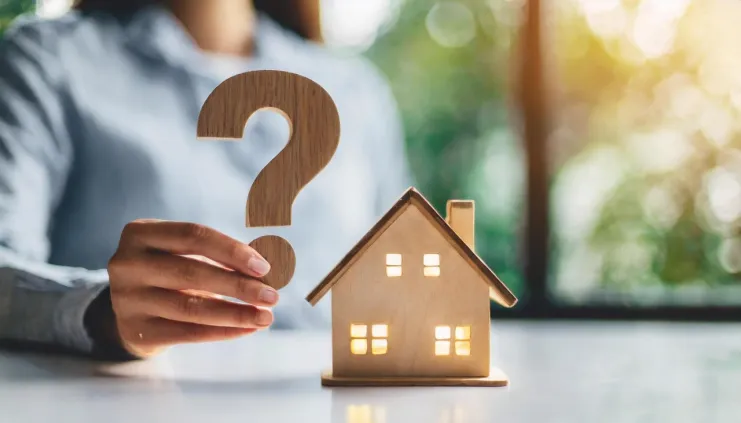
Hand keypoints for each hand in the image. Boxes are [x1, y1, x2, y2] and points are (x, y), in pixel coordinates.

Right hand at [106, 219, 278, 357]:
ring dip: (235, 313)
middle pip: (193, 272)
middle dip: (239, 285)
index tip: (263, 267)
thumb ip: (216, 256)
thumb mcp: (180, 254)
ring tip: (264, 317)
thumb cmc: (166, 274)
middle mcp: (127, 264)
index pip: (193, 235)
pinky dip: (222, 332)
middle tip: (271, 295)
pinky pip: (187, 333)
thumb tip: (265, 270)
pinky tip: (246, 329)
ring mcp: (127, 299)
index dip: (231, 250)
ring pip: (191, 307)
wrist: (128, 311)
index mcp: (140, 233)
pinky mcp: (135, 330)